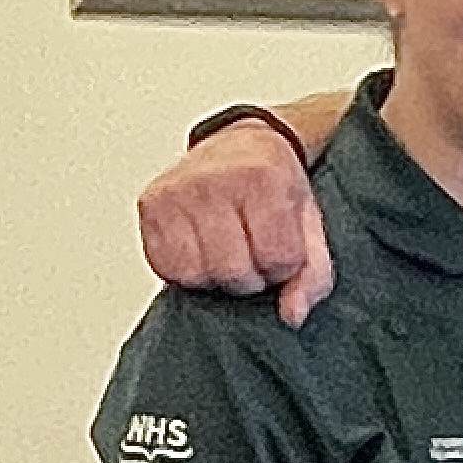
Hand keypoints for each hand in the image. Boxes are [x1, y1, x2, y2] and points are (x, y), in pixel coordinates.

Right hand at [141, 120, 332, 325]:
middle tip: (251, 253)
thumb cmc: (273, 187)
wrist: (239, 147)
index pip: (277, 259)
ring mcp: (175, 191)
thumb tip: (292, 315)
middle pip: (233, 272)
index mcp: (261, 177)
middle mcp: (212, 180)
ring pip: (196, 275)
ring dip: (216, 276)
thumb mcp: (308, 223)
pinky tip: (200, 249)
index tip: (279, 247)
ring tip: (226, 252)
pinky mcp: (149, 206)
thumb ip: (312, 275)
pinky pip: (167, 268)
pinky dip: (187, 270)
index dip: (283, 267)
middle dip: (250, 276)